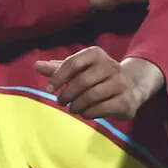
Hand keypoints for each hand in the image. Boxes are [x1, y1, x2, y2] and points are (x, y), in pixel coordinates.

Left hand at [34, 49, 165, 119]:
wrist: (132, 86)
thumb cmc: (97, 77)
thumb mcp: (78, 70)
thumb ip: (57, 69)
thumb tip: (35, 65)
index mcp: (96, 54)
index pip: (73, 63)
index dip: (58, 77)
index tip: (49, 89)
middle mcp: (111, 66)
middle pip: (81, 81)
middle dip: (67, 94)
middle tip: (61, 102)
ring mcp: (121, 83)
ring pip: (91, 96)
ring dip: (76, 105)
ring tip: (72, 108)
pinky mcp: (126, 101)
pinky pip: (102, 108)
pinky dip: (88, 113)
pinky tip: (85, 113)